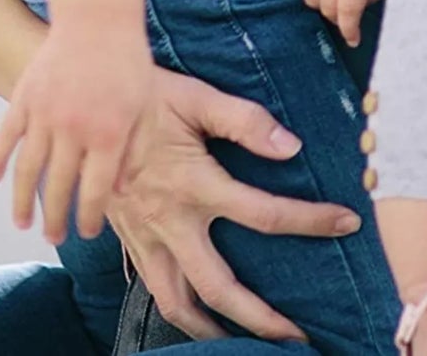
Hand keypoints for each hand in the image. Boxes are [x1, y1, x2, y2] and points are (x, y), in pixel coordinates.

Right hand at [0, 13, 153, 242]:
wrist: (99, 17)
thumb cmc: (129, 62)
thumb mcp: (146, 107)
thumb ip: (136, 151)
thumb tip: (120, 192)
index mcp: (109, 134)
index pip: (96, 192)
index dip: (90, 217)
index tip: (87, 232)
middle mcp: (74, 130)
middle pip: (58, 189)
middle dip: (55, 220)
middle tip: (53, 239)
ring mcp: (44, 114)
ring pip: (26, 171)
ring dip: (22, 202)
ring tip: (23, 223)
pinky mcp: (24, 98)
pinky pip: (4, 138)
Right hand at [106, 67, 362, 341]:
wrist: (79, 106)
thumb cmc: (143, 94)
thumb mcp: (196, 96)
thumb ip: (245, 121)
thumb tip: (291, 147)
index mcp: (194, 184)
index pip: (264, 214)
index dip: (310, 221)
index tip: (346, 222)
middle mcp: (169, 220)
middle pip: (220, 288)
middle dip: (261, 318)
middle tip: (297, 335)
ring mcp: (145, 235)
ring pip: (177, 303)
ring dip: (211, 331)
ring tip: (244, 344)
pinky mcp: (128, 237)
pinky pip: (153, 288)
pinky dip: (177, 309)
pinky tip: (196, 311)